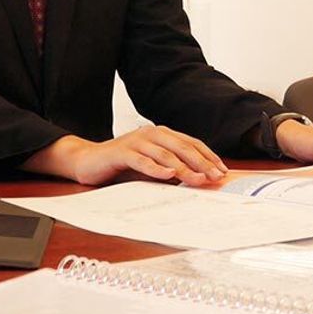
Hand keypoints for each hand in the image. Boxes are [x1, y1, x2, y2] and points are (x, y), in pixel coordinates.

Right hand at [21, 127, 228, 185]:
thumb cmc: (123, 164)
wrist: (89, 160)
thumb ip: (171, 168)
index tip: (222, 170)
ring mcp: (137, 141)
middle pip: (183, 147)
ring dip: (184, 168)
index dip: (208, 156)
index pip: (191, 143)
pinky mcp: (122, 152)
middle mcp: (152, 133)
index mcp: (162, 134)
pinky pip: (143, 160)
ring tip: (198, 180)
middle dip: (202, 163)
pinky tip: (168, 176)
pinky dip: (156, 169)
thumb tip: (198, 179)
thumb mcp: (152, 165)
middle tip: (216, 177)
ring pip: (166, 154)